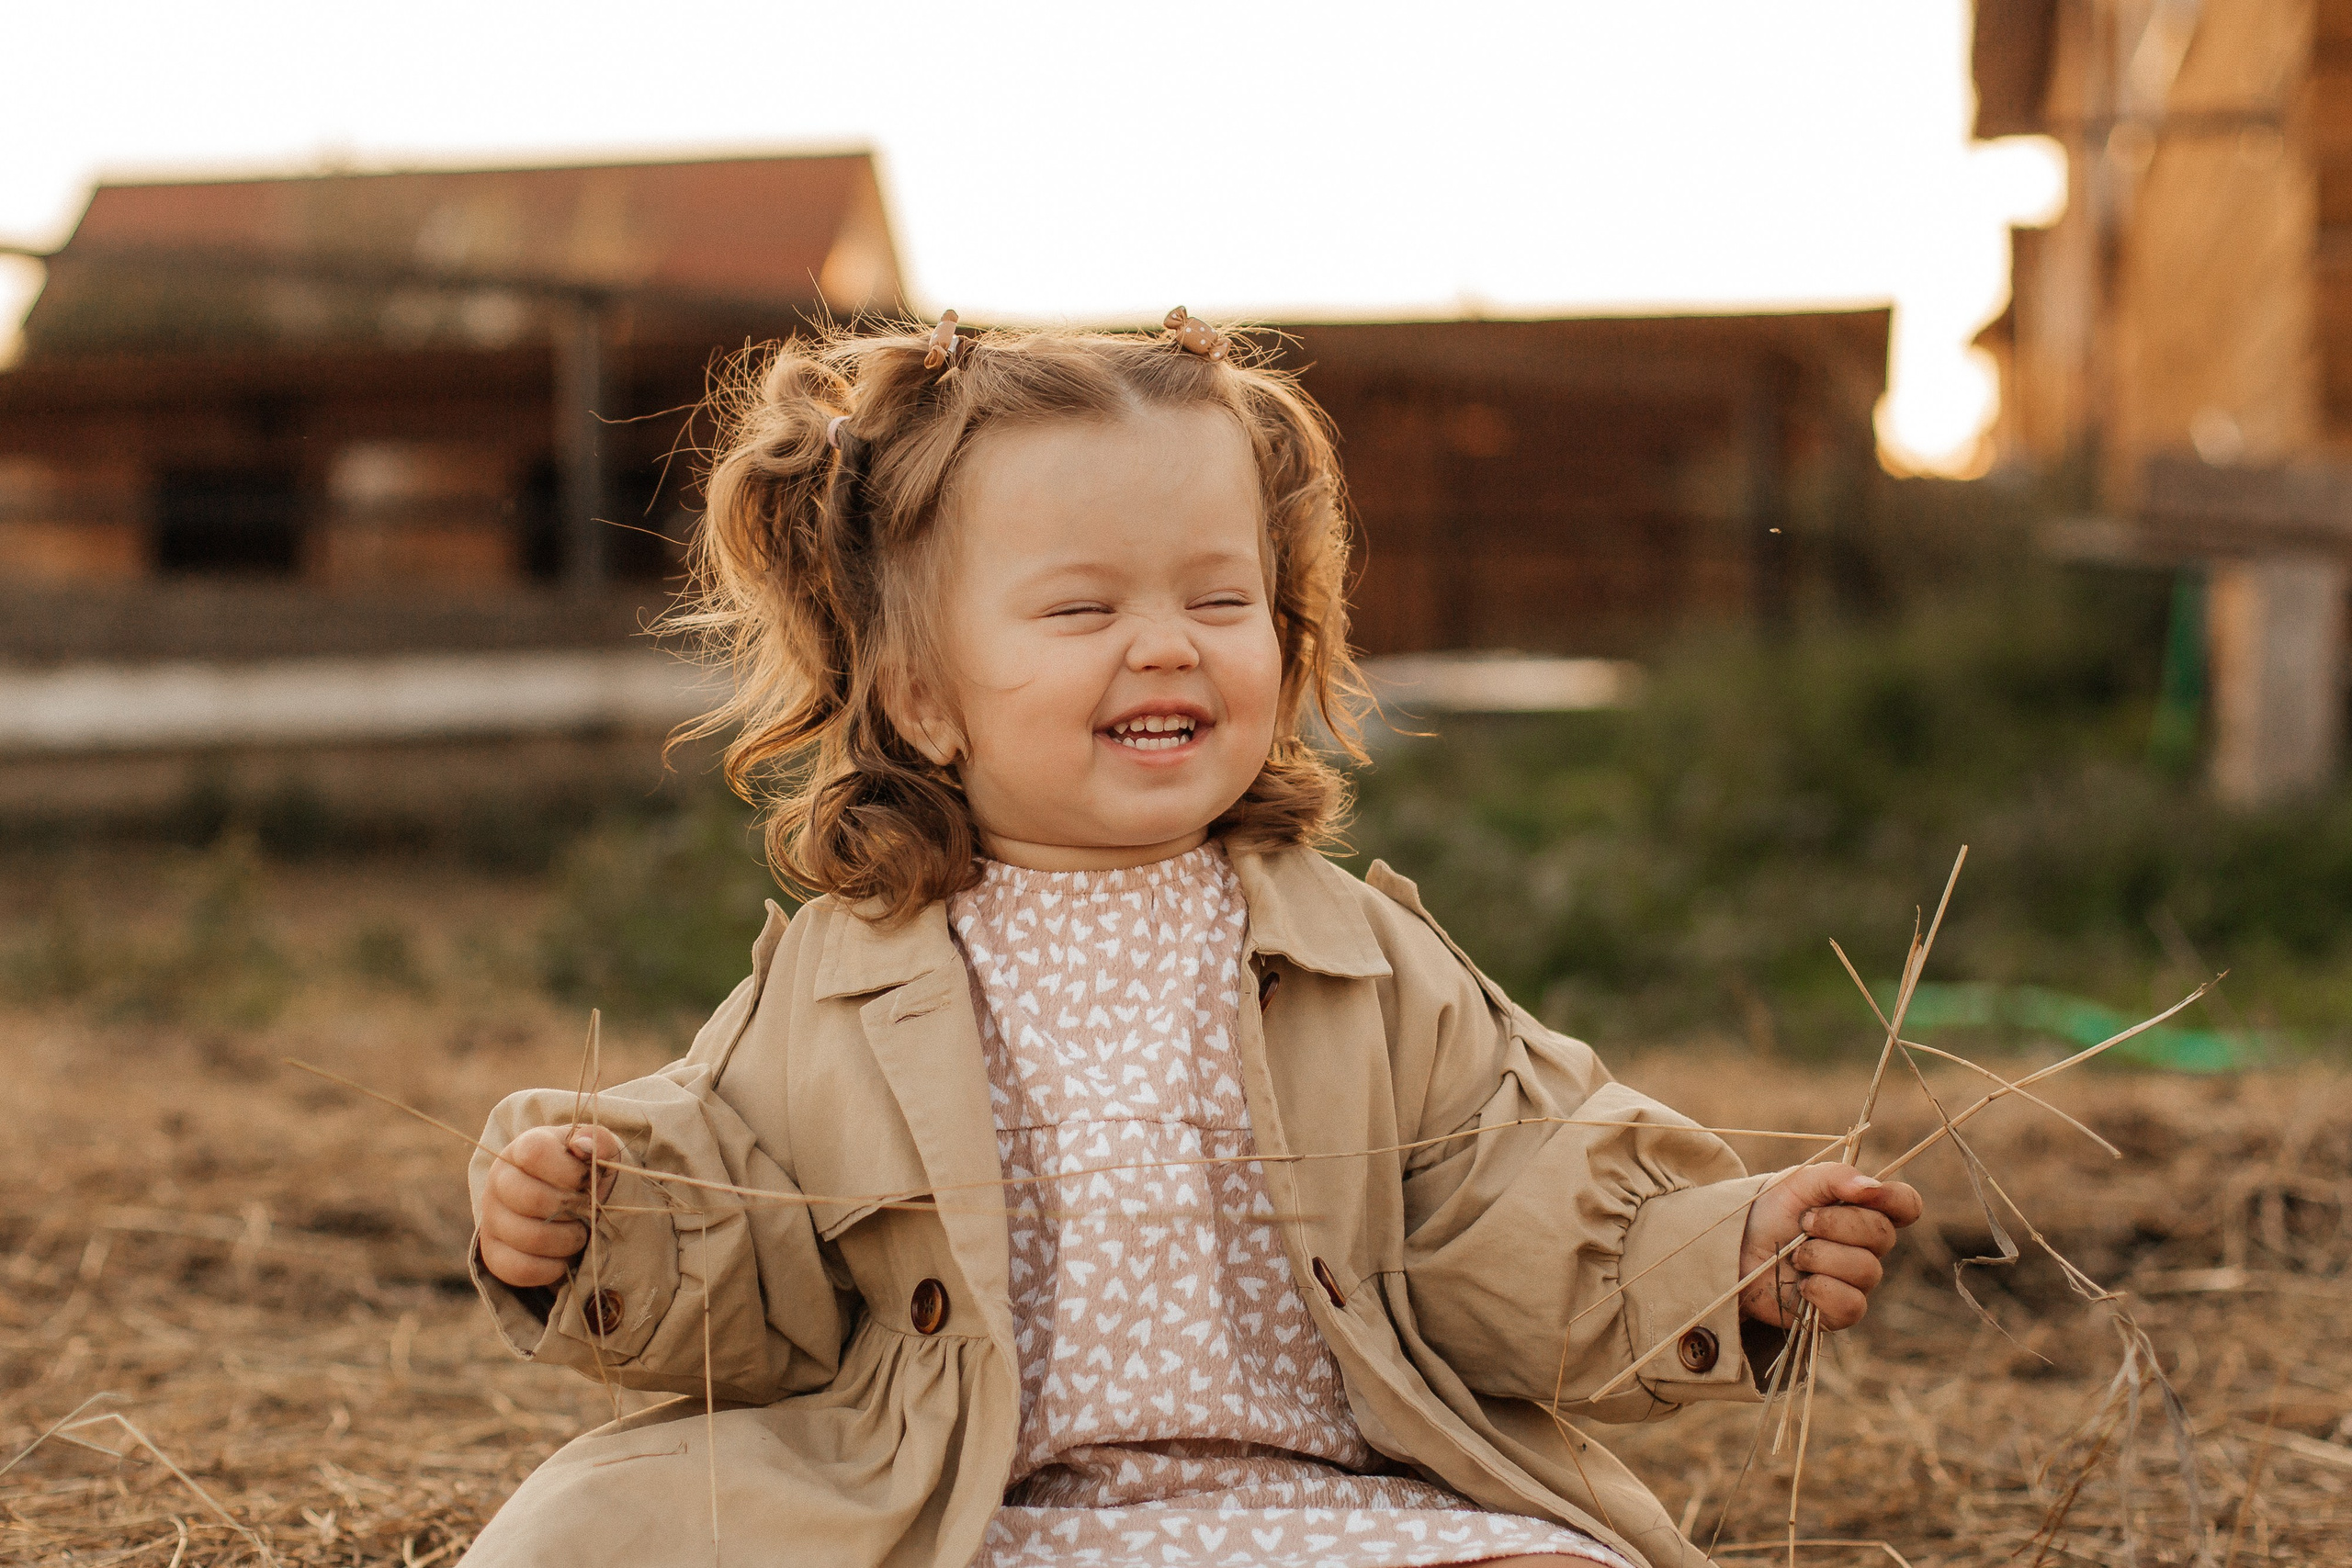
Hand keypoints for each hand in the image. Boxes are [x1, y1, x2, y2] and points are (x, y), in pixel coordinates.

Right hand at [478, 1124, 622, 1288]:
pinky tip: (563, 1258)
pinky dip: (551, 1269)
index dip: (569, 1171)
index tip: (587, 1181)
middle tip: (587, 1210)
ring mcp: (491, 1218)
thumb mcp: (597, 1151)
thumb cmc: (582, 1173)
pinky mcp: (492, 1253)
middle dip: (573, 1210)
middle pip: (532, 1199)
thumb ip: (598, 1141)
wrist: (564, 1203)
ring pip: (530, 1238)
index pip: (535, 1153)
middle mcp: (498, 1181)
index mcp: (522, 1149)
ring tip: (578, 1233)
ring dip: (567, 1241)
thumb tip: (584, 1146)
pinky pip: (520, 1269)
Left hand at [1737, 1163, 1921, 1330]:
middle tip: (1803, 1221)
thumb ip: (1835, 1177)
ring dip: (1821, 1256)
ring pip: (1866, 1270)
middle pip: (1883, 1234)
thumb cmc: (1770, 1211)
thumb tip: (1871, 1187)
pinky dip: (1820, 1290)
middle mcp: (1868, 1246)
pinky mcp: (1839, 1312)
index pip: (1906, 1205)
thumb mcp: (1797, 1182)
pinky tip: (1800, 1284)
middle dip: (1837, 1224)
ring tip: (1795, 1254)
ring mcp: (1856, 1280)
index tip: (1864, 1193)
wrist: (1734, 1247)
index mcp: (1864, 1209)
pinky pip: (1852, 1305)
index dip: (1895, 1199)